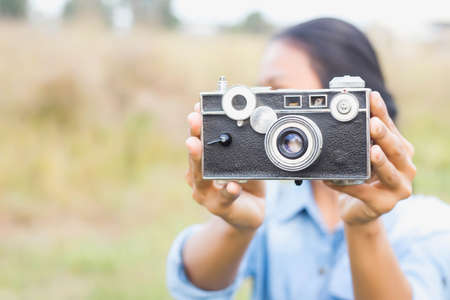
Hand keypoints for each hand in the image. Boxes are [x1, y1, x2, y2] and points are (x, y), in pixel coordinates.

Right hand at [185, 103, 264, 230]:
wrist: (250, 214)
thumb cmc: (245, 183)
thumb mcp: (243, 161)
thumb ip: (241, 147)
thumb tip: (247, 120)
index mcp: (203, 163)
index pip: (197, 140)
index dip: (197, 124)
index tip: (198, 108)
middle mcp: (198, 177)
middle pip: (194, 155)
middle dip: (194, 135)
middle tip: (193, 119)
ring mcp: (206, 194)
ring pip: (200, 176)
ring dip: (198, 159)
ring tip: (196, 145)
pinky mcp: (220, 207)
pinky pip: (225, 198)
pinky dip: (228, 191)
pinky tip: (232, 186)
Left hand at [326, 92, 415, 225]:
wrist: (358, 209)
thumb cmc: (363, 178)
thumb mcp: (364, 156)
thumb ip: (361, 138)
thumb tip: (343, 111)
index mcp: (402, 151)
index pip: (391, 128)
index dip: (381, 112)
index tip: (372, 98)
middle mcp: (406, 168)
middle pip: (396, 149)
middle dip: (384, 136)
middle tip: (373, 124)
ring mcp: (399, 188)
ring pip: (389, 173)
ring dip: (380, 162)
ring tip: (372, 152)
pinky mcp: (385, 205)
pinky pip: (364, 193)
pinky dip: (348, 186)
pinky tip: (333, 181)